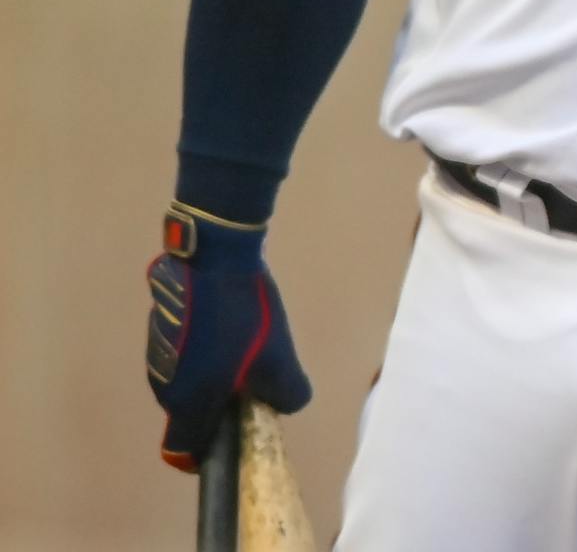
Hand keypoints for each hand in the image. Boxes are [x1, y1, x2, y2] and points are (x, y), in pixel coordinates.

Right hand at [146, 202, 310, 470]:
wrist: (215, 256)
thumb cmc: (245, 314)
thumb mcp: (280, 359)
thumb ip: (286, 395)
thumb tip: (285, 404)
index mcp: (188, 401)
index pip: (183, 450)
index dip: (205, 454)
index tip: (231, 438)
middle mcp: (164, 386)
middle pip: (190, 414)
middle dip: (219, 407)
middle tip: (252, 382)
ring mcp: (156, 356)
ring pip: (188, 382)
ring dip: (213, 376)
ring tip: (244, 347)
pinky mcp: (159, 329)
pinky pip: (184, 355)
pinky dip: (203, 352)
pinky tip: (227, 324)